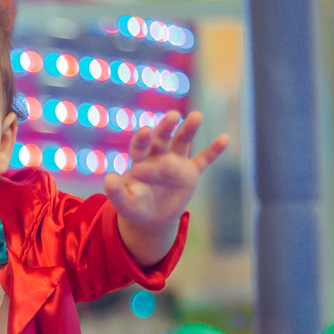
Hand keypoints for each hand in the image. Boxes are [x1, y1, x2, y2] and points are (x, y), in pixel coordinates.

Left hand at [106, 110, 227, 266]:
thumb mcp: (124, 203)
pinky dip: (214, 150)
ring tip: (196, 116)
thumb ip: (116, 192)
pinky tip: (224, 138)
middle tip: (173, 115)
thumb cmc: (135, 207)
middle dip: (167, 126)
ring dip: (189, 129)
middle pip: (163, 137)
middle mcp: (158, 157)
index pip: (140, 146)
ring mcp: (176, 163)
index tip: (147, 131)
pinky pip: (204, 160)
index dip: (143, 138)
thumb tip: (109, 178)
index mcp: (140, 161)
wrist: (152, 218)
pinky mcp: (191, 173)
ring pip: (183, 142)